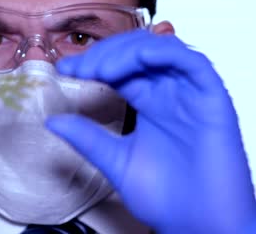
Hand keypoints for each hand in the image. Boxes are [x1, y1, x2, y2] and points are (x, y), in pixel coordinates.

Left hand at [46, 30, 255, 232]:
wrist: (198, 225)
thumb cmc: (166, 198)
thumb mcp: (117, 161)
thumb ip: (88, 138)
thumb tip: (52, 121)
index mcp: (150, 103)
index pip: (120, 69)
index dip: (93, 63)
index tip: (65, 68)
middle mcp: (170, 94)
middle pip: (138, 54)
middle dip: (105, 54)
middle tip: (79, 67)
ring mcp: (190, 95)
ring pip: (162, 50)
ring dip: (128, 51)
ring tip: (100, 68)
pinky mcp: (212, 100)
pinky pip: (192, 63)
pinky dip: (163, 53)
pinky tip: (134, 62)